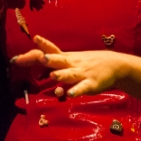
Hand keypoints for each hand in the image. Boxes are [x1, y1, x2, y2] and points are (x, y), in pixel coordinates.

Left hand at [10, 35, 127, 96]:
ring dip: (61, 75)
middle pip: (58, 60)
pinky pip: (82, 88)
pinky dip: (76, 91)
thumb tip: (34, 60)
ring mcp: (81, 74)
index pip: (50, 50)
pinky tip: (70, 94)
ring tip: (52, 76)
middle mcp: (71, 64)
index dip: (39, 48)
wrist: (113, 64)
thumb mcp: (69, 60)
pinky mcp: (91, 84)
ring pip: (70, 74)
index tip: (27, 46)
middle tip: (41, 58)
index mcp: (65, 58)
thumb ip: (53, 62)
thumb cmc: (86, 63)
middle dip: (49, 59)